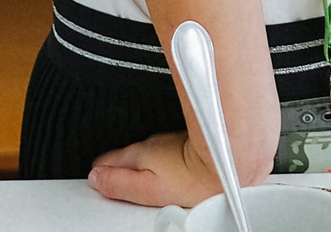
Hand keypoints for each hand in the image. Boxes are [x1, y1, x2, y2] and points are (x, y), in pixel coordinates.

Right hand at [89, 129, 233, 207]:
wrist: (234, 161)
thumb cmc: (197, 178)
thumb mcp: (150, 189)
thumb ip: (120, 184)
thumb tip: (97, 179)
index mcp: (139, 154)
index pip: (106, 161)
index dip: (98, 173)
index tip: (96, 183)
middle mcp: (153, 143)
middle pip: (125, 156)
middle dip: (117, 167)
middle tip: (112, 183)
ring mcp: (170, 141)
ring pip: (146, 152)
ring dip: (140, 163)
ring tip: (139, 180)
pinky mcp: (187, 142)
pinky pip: (164, 151)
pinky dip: (160, 160)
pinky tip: (167, 172)